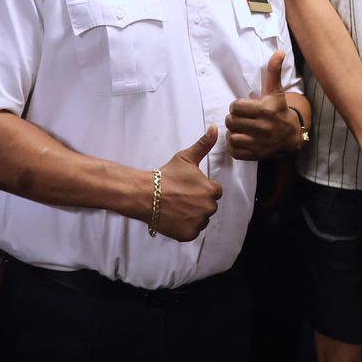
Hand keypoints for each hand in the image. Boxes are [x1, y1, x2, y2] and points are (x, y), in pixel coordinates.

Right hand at [156, 125, 222, 240]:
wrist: (146, 195)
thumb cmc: (167, 175)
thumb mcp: (186, 157)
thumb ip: (204, 144)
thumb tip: (216, 127)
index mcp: (212, 190)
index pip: (215, 191)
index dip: (202, 189)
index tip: (189, 187)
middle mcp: (209, 208)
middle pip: (209, 206)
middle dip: (199, 202)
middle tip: (182, 197)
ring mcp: (199, 223)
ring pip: (202, 219)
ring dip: (194, 215)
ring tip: (178, 207)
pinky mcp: (188, 235)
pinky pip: (193, 231)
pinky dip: (186, 227)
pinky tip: (175, 217)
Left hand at [226, 51, 299, 159]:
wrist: (291, 135)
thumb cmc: (279, 110)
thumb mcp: (276, 91)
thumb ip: (274, 71)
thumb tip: (279, 51)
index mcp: (266, 110)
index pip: (236, 107)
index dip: (236, 106)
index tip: (242, 106)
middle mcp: (263, 128)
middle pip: (232, 121)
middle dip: (233, 118)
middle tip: (239, 117)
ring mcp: (260, 143)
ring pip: (232, 136)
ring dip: (232, 132)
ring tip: (239, 128)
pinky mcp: (256, 155)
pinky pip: (234, 151)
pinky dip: (234, 146)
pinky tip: (240, 138)